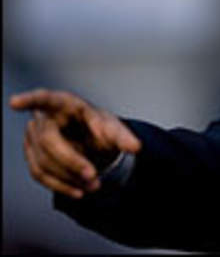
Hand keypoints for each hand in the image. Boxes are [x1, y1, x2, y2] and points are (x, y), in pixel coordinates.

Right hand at [9, 88, 140, 198]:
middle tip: (92, 175)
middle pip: (48, 141)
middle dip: (70, 161)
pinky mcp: (33, 156)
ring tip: (94, 183)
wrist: (91, 142)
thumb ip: (123, 136)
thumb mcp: (112, 127)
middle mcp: (45, 118)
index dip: (30, 100)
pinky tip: (78, 190)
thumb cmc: (98, 127)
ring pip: (43, 161)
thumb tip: (135, 147)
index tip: (15, 102)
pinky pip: (40, 174)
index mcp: (64, 103)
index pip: (45, 98)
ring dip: (68, 177)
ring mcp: (35, 138)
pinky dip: (61, 185)